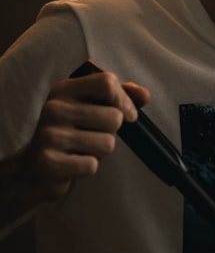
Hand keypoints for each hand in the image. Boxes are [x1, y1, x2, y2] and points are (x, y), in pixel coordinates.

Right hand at [10, 72, 150, 204]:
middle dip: (110, 132)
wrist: (31, 170)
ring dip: (99, 152)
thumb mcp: (90, 107)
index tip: (125, 114)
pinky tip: (71, 164)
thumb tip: (144, 95)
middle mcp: (54, 109)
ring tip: (80, 150)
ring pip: (107, 143)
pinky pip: (92, 165)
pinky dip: (88, 168)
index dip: (124, 100)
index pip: (107, 82)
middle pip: (114, 118)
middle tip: (89, 136)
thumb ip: (119, 96)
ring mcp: (49, 135)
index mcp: (64, 90)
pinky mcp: (49, 162)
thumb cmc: (70, 134)